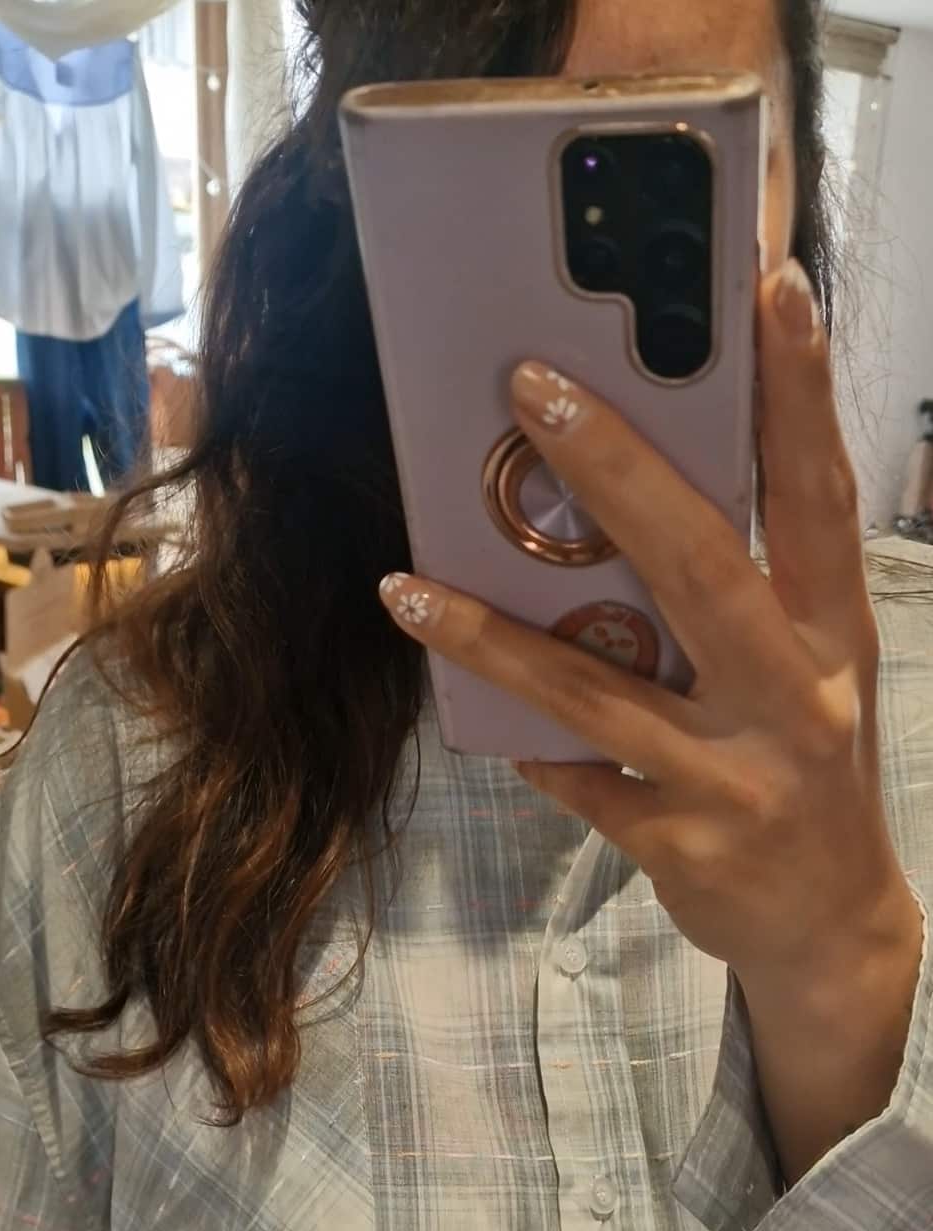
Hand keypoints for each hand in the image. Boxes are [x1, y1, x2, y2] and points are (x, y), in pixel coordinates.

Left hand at [379, 261, 919, 999]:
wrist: (834, 927)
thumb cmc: (808, 769)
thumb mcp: (810, 673)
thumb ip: (749, 594)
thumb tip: (637, 492)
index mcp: (835, 633)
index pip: (822, 495)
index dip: (800, 396)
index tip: (772, 291)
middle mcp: (796, 697)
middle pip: (699, 564)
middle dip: (613, 470)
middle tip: (529, 389)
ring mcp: (738, 777)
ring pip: (600, 691)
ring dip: (495, 637)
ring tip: (407, 588)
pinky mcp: (682, 843)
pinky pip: (579, 782)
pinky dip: (528, 748)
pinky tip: (473, 717)